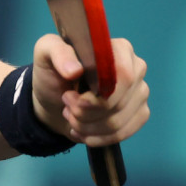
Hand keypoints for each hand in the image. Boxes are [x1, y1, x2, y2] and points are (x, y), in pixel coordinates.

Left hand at [31, 33, 148, 145]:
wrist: (54, 100)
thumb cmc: (53, 72)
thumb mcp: (46, 53)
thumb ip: (58, 53)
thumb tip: (75, 70)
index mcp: (118, 48)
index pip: (122, 75)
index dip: (96, 94)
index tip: (70, 97)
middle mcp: (135, 68)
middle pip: (118, 102)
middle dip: (85, 112)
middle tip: (66, 105)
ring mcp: (140, 92)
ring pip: (118, 121)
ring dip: (87, 126)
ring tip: (70, 116)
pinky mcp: (140, 114)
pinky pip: (124, 133)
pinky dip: (97, 137)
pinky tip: (82, 129)